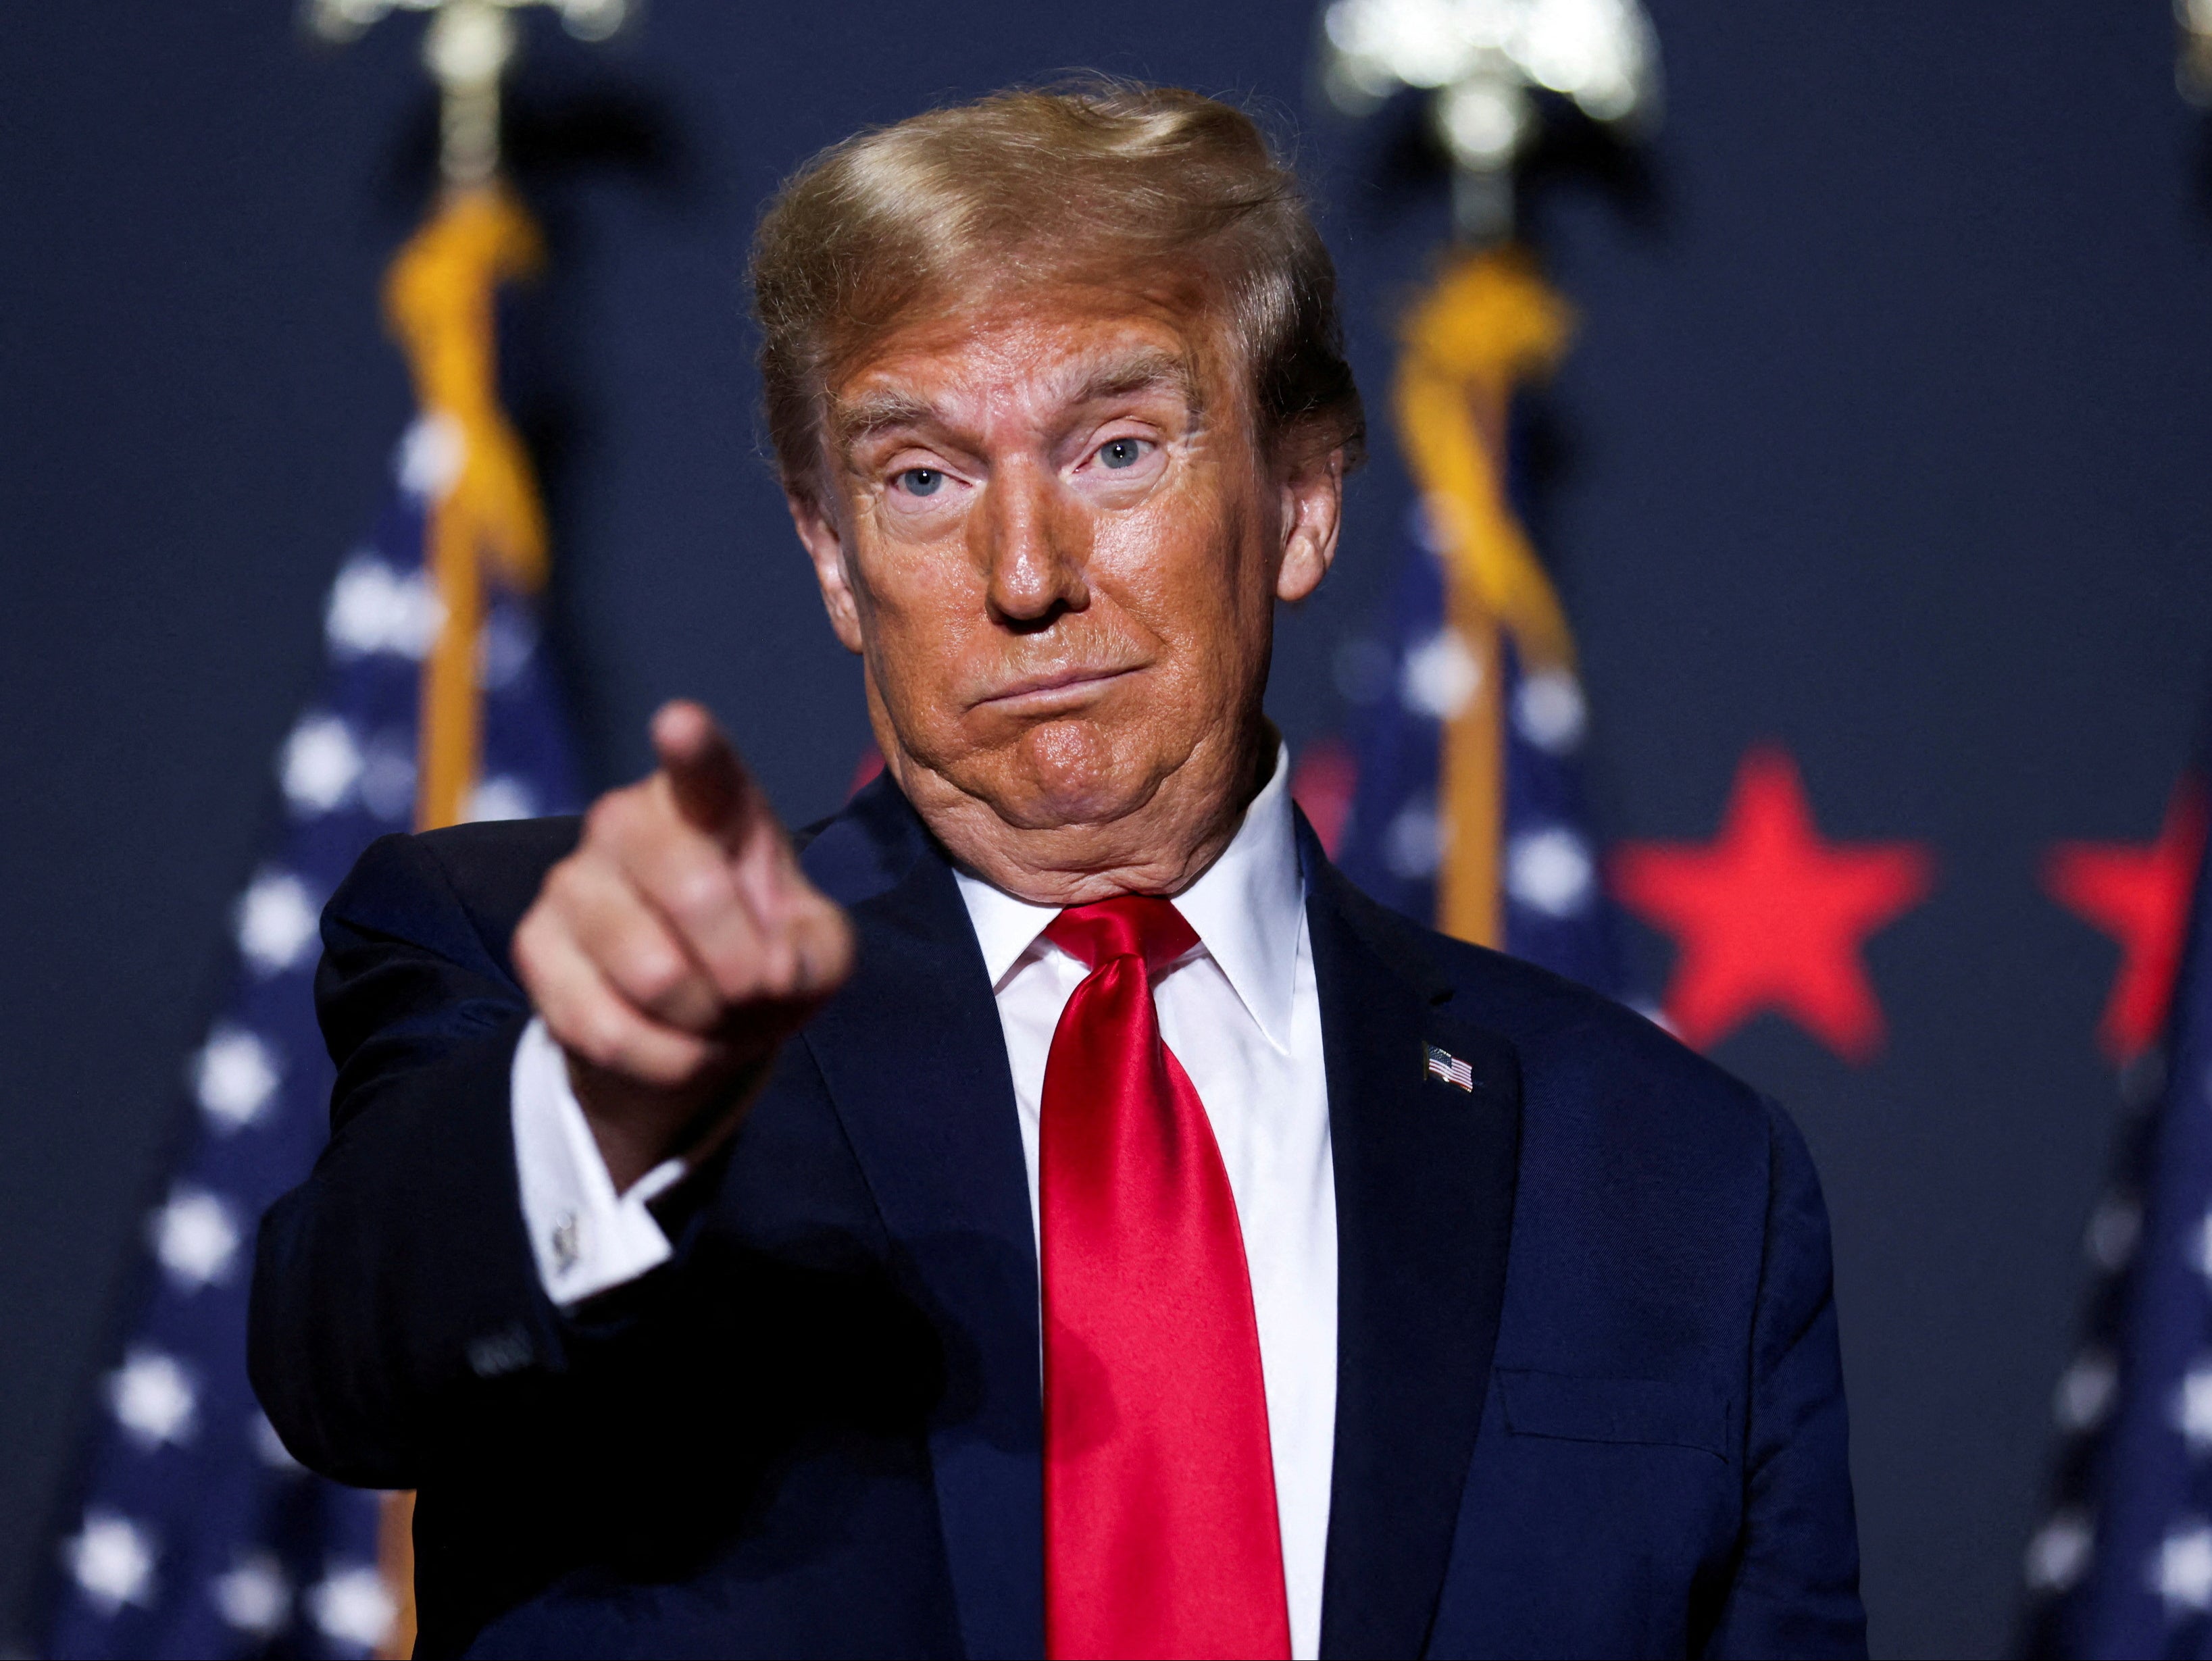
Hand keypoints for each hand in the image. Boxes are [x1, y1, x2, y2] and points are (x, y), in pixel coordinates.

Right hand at [511, 700, 854, 1189]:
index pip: (702, 768)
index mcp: (709, 801)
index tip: (680, 724)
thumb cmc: (763, 955)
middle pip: (692, 890)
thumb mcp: (817, 952)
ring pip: (653, 972)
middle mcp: (626, 820)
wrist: (692, 1019)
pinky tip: (676, 1043)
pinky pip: (606, 1028)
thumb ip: (819, 951)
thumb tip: (775, 969)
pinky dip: (663, 1058)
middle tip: (752, 987)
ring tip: (713, 1014)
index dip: (691, 747)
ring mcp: (571, 880)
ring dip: (705, 1020)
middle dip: (742, 966)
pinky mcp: (534, 946)